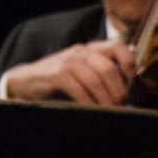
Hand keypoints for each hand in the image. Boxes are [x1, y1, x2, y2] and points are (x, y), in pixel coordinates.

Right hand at [2, 40, 134, 103]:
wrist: (26, 81)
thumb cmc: (59, 80)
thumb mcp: (82, 72)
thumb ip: (102, 75)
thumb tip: (131, 92)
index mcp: (89, 49)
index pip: (118, 47)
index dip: (129, 63)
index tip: (131, 82)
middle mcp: (80, 52)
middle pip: (109, 69)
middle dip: (118, 91)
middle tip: (120, 105)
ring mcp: (67, 62)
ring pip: (96, 80)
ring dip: (105, 99)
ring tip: (109, 110)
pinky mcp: (56, 74)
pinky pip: (80, 90)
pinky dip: (89, 103)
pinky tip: (92, 110)